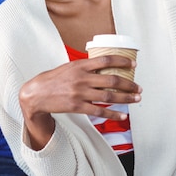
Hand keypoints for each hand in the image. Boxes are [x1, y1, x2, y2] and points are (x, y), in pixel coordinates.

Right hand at [19, 55, 140, 149]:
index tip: (134, 64)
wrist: (36, 94)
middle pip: (112, 80)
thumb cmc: (54, 79)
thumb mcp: (69, 67)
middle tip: (139, 87)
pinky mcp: (78, 106)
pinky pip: (100, 111)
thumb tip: (104, 66)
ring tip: (136, 99)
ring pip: (109, 96)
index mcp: (80, 65)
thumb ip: (85, 67)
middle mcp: (82, 78)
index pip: (106, 60)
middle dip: (129, 84)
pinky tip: (122, 115)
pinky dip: (113, 114)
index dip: (122, 61)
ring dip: (126, 98)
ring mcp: (80, 93)